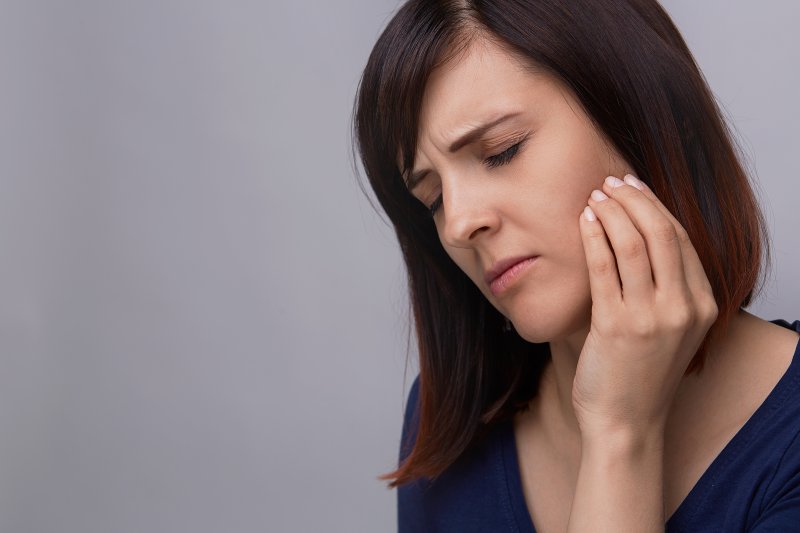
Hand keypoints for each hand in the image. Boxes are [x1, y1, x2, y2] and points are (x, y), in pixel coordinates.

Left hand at [573, 174, 718, 435]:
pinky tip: (583, 221)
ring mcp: (652, 316)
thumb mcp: (669, 328)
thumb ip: (662, 286)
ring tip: (593, 196)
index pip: (681, 238)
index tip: (633, 187)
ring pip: (633, 242)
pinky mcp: (617, 325)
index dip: (655, 206)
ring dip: (610, 211)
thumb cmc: (640, 373)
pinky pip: (603, 266)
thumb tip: (634, 232)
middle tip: (610, 182)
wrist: (625, 422)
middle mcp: (684, 307)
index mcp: (702, 304)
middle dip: (633, 198)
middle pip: (661, 232)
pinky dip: (593, 236)